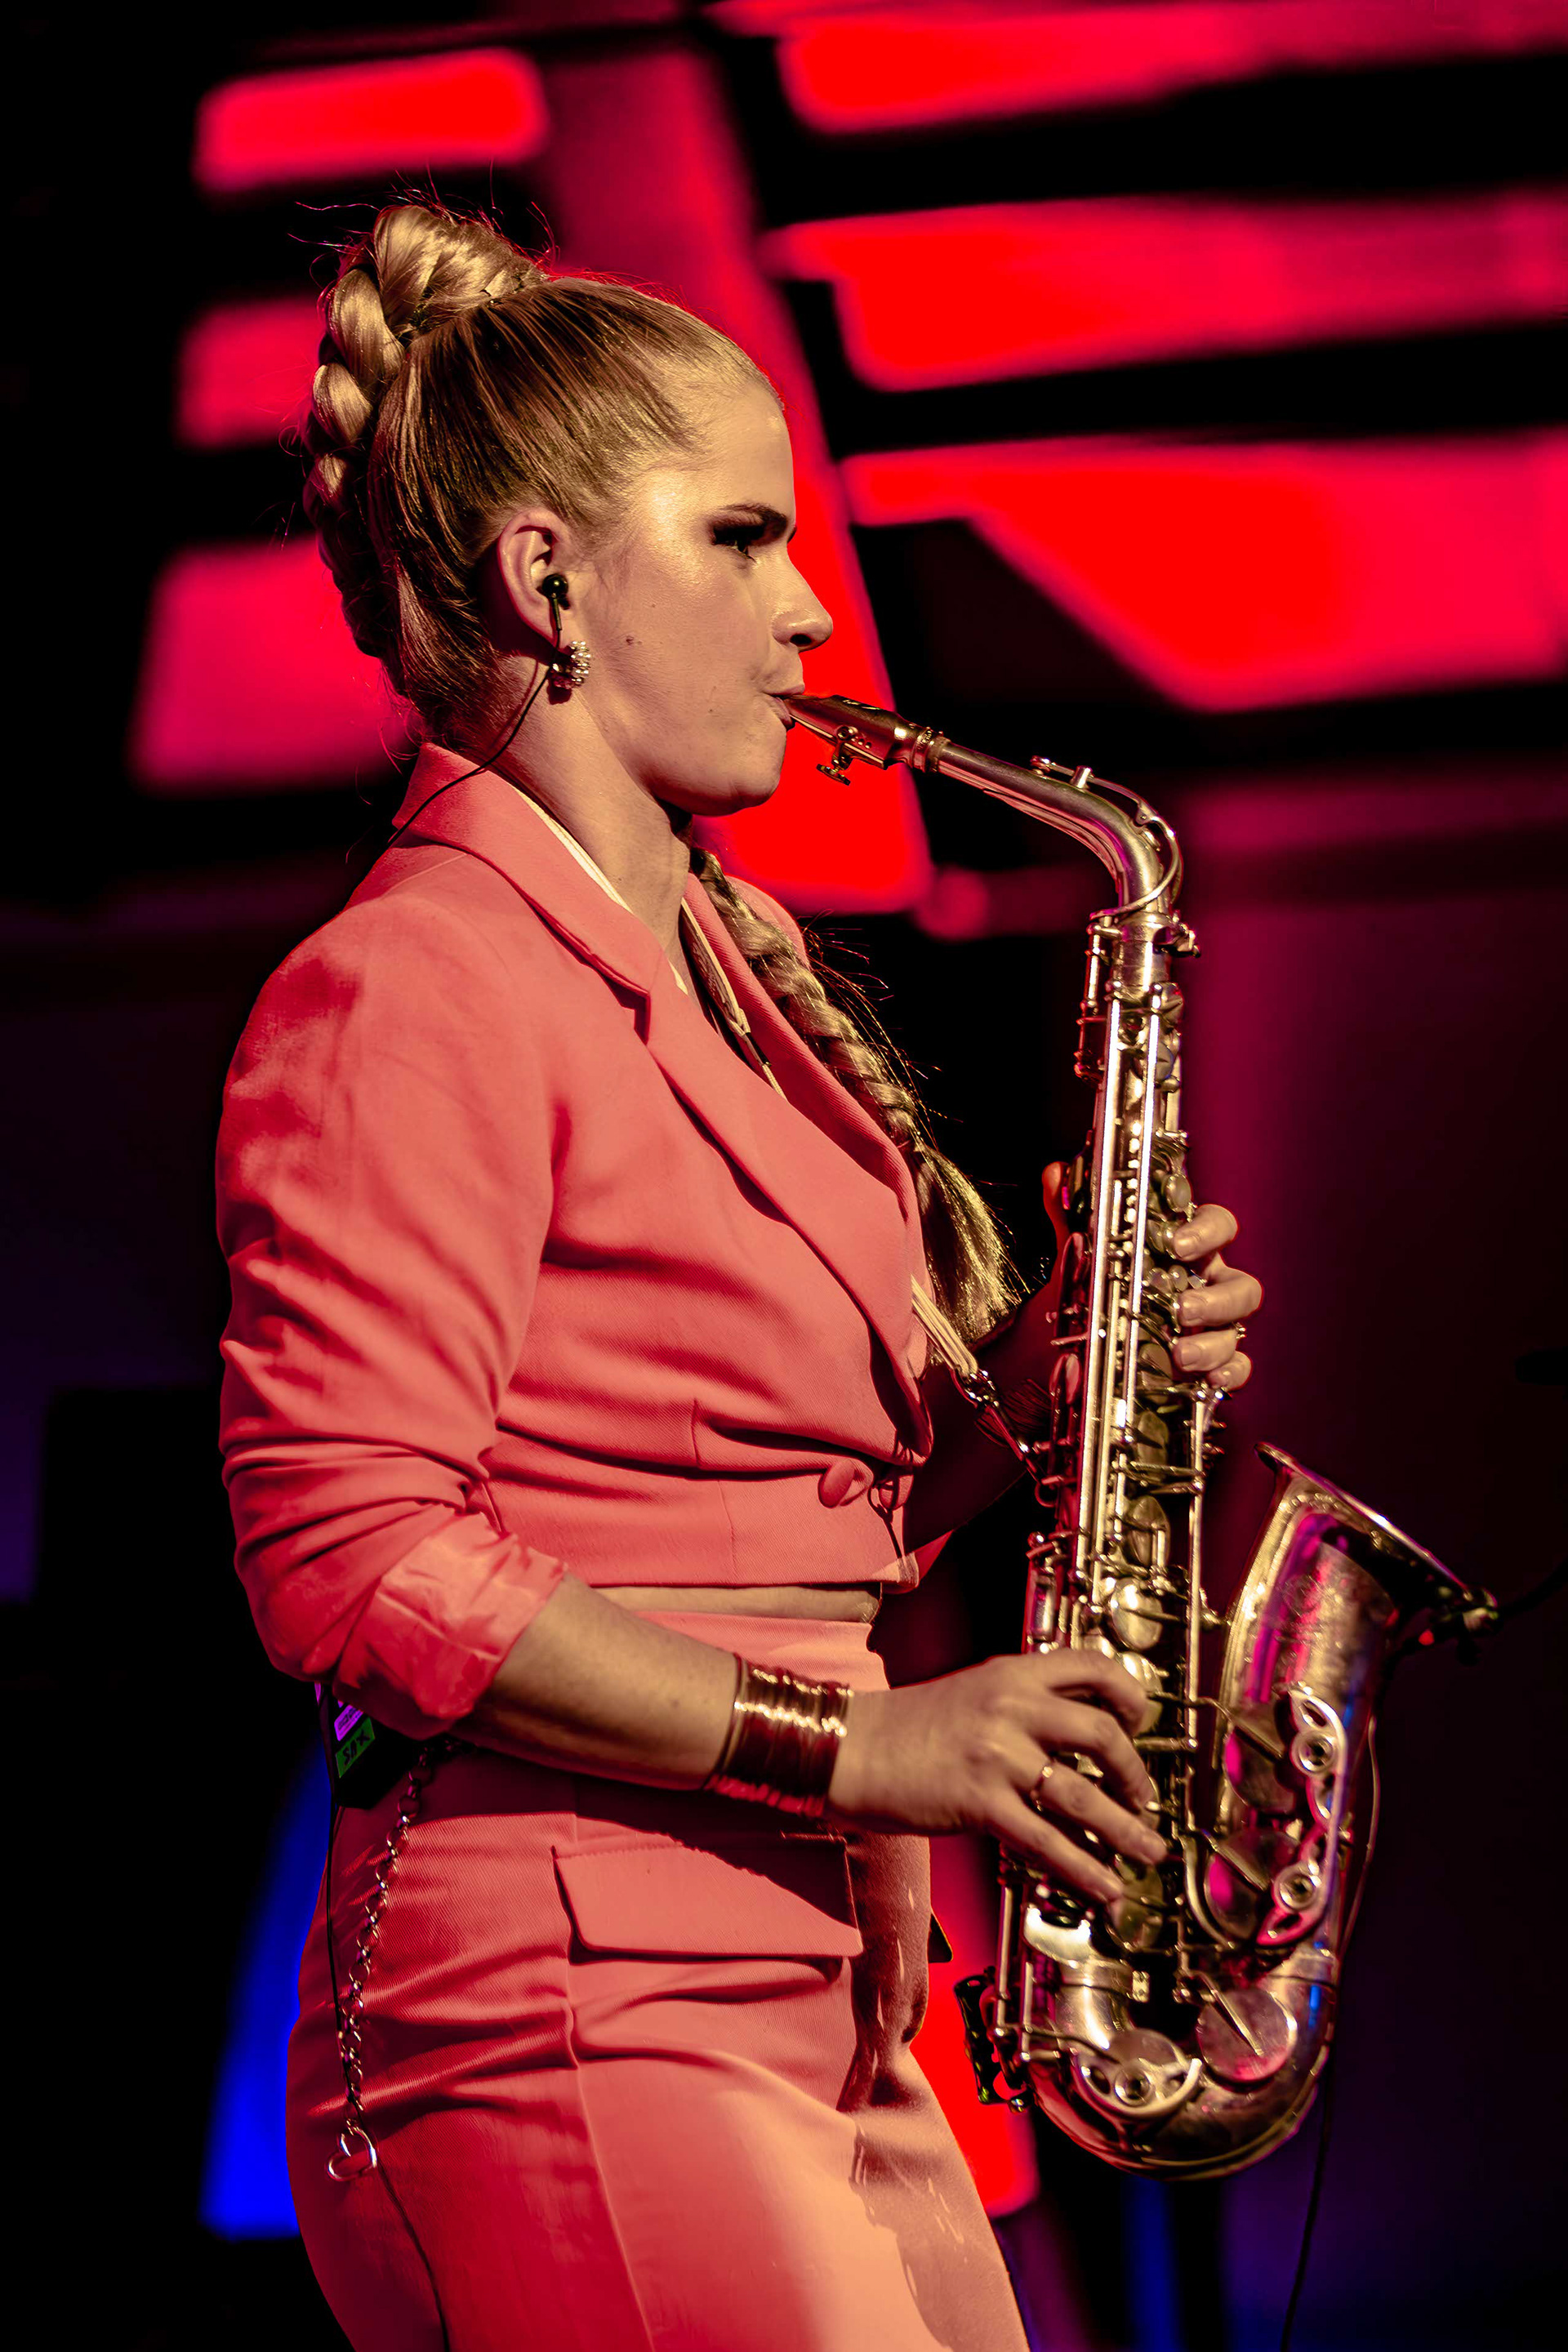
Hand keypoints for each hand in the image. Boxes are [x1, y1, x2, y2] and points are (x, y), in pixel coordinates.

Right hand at [827, 1649, 1166, 1904]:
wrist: (851, 1749)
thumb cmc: (908, 1727)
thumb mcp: (974, 1692)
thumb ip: (1024, 1703)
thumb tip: (1081, 1737)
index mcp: (1011, 1673)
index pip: (1092, 1667)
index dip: (1129, 1696)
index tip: (1140, 1723)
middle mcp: (1011, 1707)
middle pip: (1102, 1734)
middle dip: (1135, 1775)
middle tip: (1142, 1800)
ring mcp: (997, 1756)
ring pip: (1084, 1795)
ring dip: (1126, 1830)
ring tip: (1147, 1850)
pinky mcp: (981, 1803)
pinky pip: (1048, 1842)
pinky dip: (1086, 1870)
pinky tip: (1106, 1887)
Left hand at [983, 1165, 1262, 1404]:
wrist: (1063, 1357)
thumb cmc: (1088, 1299)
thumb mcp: (1074, 1261)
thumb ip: (1070, 1217)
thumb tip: (1057, 1174)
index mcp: (1182, 1252)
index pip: (1215, 1227)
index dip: (1207, 1231)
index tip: (1178, 1243)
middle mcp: (1204, 1287)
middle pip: (1240, 1284)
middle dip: (1218, 1298)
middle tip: (1183, 1308)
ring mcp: (1209, 1329)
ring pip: (1238, 1328)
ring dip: (1216, 1342)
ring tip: (1181, 1354)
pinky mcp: (1205, 1367)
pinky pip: (1235, 1369)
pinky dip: (1228, 1373)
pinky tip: (1208, 1379)